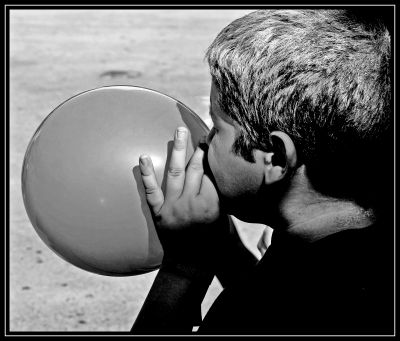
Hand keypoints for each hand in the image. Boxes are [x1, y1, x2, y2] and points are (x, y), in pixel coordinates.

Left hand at [139, 127, 223, 267]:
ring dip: (177, 149)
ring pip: (176, 173)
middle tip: (194, 129)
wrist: (193, 264)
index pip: (212, 173)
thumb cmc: (213, 241)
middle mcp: (193, 202)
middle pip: (196, 168)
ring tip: (178, 131)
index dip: (212, 155)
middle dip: (197, 148)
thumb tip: (213, 172)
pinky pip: (152, 192)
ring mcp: (174, 207)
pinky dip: (147, 175)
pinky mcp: (160, 213)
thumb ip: (218, 194)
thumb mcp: (223, 216)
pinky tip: (143, 158)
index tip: (211, 139)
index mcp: (212, 203)